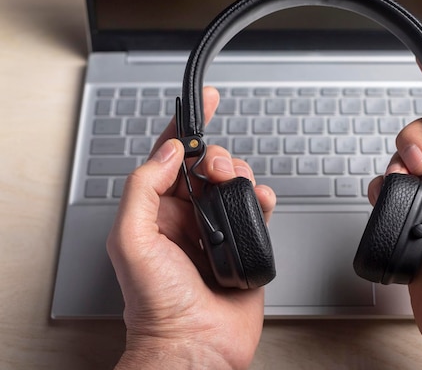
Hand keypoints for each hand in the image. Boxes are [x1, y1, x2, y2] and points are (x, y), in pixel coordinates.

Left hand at [107, 87, 275, 369]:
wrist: (196, 345)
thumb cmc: (158, 306)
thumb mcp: (132, 241)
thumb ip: (143, 189)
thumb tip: (167, 153)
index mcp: (157, 212)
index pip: (169, 158)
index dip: (185, 126)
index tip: (202, 102)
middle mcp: (188, 217)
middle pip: (206, 165)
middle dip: (215, 155)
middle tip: (216, 166)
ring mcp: (218, 229)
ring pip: (234, 182)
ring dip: (239, 173)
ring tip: (236, 184)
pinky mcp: (245, 242)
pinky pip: (257, 208)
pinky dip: (262, 196)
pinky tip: (259, 199)